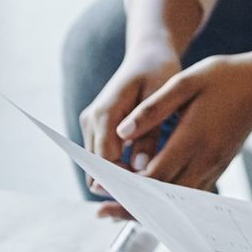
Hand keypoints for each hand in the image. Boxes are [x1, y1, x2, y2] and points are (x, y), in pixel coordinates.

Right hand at [79, 43, 181, 199]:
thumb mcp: (160, 98)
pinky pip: (102, 158)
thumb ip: (149, 134)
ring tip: (151, 186)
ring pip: (97, 168)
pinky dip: (119, 169)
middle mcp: (91, 120)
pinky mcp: (96, 128)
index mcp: (104, 112)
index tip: (150, 193)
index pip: (105, 160)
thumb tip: (141, 169)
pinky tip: (145, 173)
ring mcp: (90, 124)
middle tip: (151, 197)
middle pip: (96, 169)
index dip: (124, 181)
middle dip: (121, 185)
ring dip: (120, 179)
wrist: (148, 54)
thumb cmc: (158, 71)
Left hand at [109, 47, 251, 204]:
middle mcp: (205, 159)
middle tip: (103, 212)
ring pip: (177, 200)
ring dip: (149, 208)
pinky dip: (168, 201)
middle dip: (132, 206)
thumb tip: (122, 131)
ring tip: (119, 209)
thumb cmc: (223, 78)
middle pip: (164, 197)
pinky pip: (191, 193)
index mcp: (193, 138)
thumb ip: (153, 108)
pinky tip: (149, 198)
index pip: (155, 175)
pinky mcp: (218, 167)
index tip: (103, 188)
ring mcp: (214, 166)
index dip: (127, 186)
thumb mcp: (185, 82)